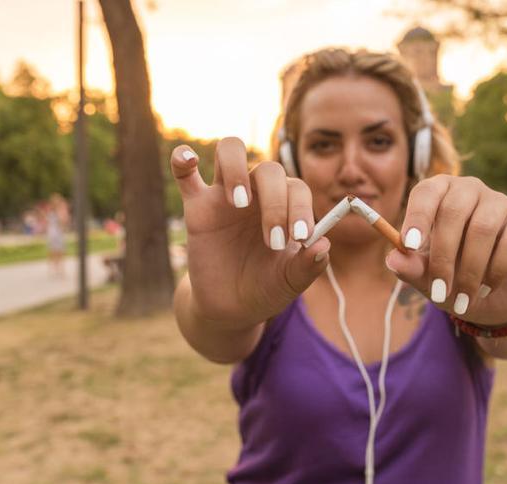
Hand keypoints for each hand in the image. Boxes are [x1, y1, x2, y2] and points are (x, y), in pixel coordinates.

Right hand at [170, 137, 330, 324]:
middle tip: (272, 241)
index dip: (301, 207)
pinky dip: (182, 159)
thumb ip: (308, 265)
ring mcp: (225, 195)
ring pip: (230, 151)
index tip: (300, 238)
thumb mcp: (290, 282)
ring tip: (239, 202)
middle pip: (269, 170)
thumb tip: (324, 244)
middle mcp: (257, 193)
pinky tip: (187, 159)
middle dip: (275, 202)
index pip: (296, 188)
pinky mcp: (197, 206)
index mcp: (285, 206)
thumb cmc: (266, 288)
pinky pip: (184, 174)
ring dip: (236, 169)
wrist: (231, 308)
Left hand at [383, 175, 506, 325]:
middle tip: (440, 292)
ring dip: (471, 270)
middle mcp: (469, 189)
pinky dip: (497, 270)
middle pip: (454, 210)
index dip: (418, 216)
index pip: (426, 192)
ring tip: (464, 298)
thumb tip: (393, 258)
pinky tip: (488, 288)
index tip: (410, 245)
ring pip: (483, 228)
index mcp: (439, 193)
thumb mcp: (426, 278)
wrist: (493, 298)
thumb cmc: (451, 278)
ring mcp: (500, 202)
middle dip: (444, 257)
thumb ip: (411, 267)